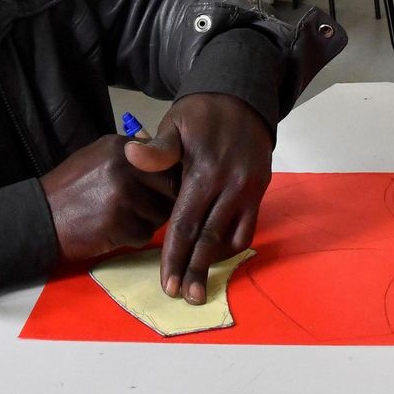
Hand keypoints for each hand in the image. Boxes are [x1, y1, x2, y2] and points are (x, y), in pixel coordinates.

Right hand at [40, 135, 177, 262]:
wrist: (38, 218)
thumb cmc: (70, 190)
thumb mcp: (97, 159)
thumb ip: (131, 158)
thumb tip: (165, 160)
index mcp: (122, 147)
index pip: (166, 161)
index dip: (166, 180)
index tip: (159, 191)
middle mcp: (126, 166)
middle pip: (170, 188)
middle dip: (161, 202)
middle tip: (141, 210)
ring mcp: (124, 194)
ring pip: (161, 214)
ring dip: (146, 222)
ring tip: (120, 219)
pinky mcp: (120, 223)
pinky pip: (145, 234)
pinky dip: (132, 238)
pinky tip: (112, 232)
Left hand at [124, 93, 272, 303]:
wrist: (241, 96)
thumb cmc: (200, 113)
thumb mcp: (175, 123)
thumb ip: (158, 148)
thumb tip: (132, 156)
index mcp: (205, 171)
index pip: (185, 223)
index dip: (174, 255)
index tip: (167, 283)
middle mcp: (231, 184)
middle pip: (209, 238)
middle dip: (196, 270)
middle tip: (186, 297)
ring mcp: (249, 188)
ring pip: (233, 237)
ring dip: (216, 263)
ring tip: (201, 283)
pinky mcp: (260, 189)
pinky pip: (249, 226)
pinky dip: (233, 244)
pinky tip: (217, 254)